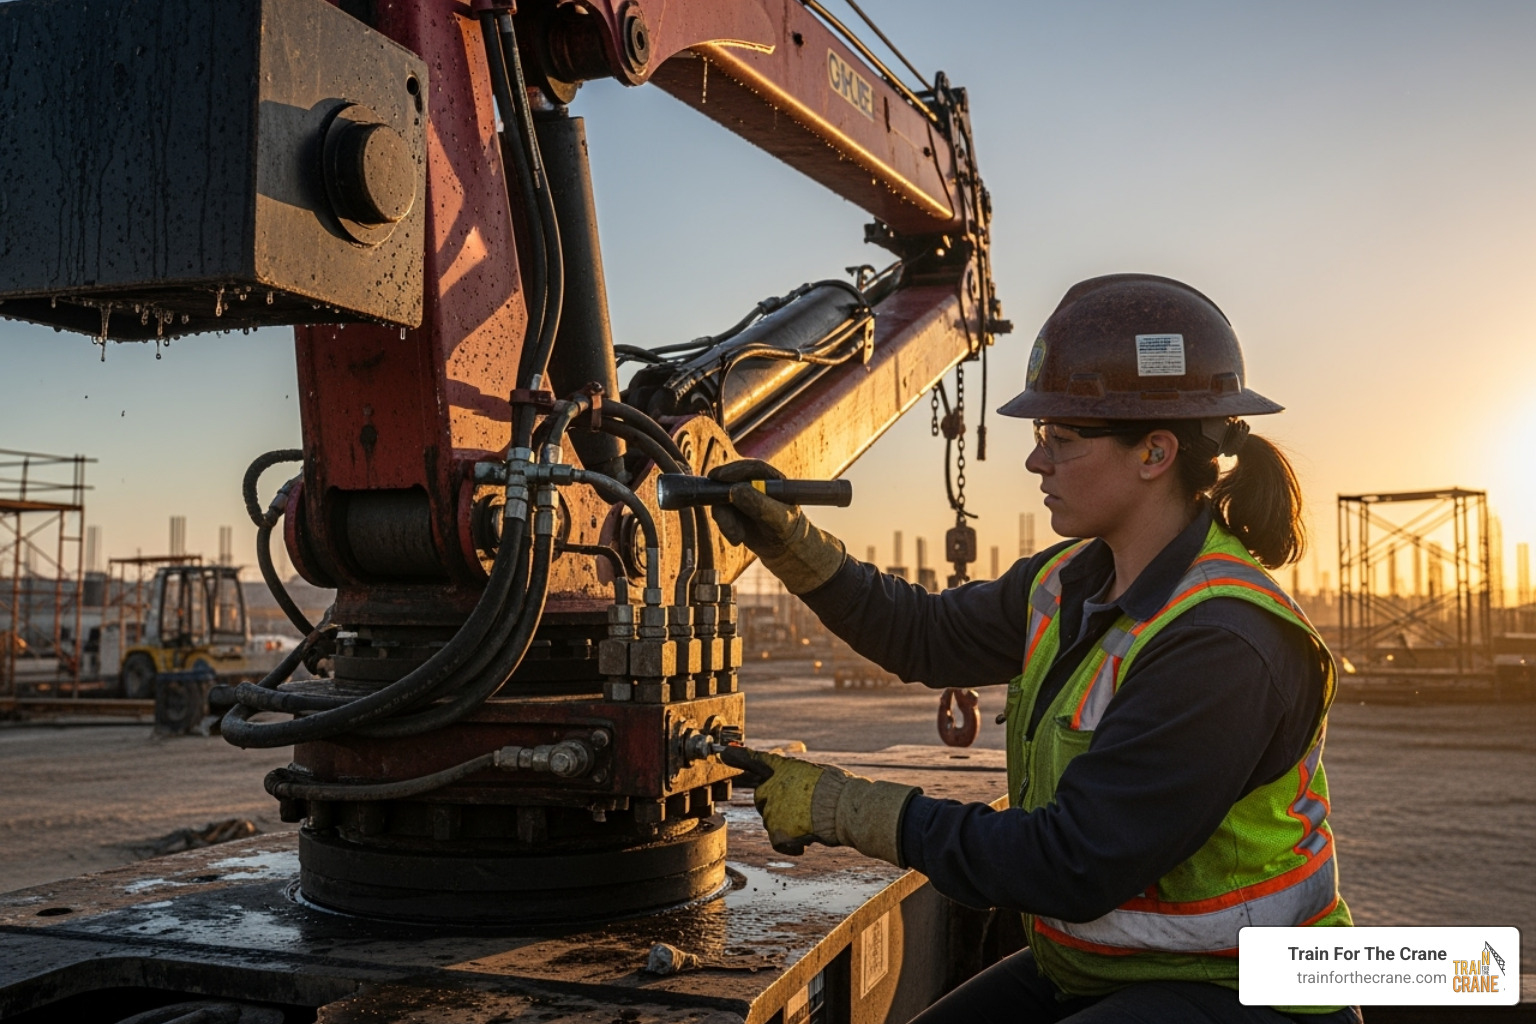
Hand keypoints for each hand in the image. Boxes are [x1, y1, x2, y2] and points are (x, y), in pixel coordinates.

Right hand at [706, 459, 792, 555]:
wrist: (784, 550)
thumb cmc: (788, 531)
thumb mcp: (779, 520)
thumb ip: (760, 505)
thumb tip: (735, 490)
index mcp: (773, 480)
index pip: (754, 468)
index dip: (736, 469)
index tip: (720, 477)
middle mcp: (756, 484)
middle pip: (732, 479)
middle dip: (721, 491)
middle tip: (711, 497)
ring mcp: (744, 496)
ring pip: (723, 498)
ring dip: (725, 518)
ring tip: (737, 537)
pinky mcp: (734, 510)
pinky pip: (721, 513)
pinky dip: (725, 527)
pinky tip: (737, 539)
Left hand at [720, 745, 919, 864]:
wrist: (847, 808)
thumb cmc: (840, 792)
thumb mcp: (816, 774)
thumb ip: (797, 780)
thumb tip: (795, 791)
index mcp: (783, 768)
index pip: (755, 759)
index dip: (738, 756)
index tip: (724, 752)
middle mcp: (771, 785)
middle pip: (763, 800)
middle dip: (778, 808)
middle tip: (803, 811)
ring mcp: (772, 809)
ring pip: (773, 823)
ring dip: (789, 827)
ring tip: (813, 822)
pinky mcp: (777, 831)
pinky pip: (780, 843)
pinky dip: (793, 845)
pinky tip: (808, 840)